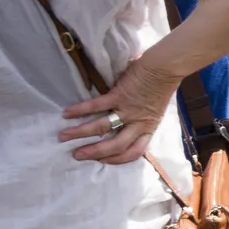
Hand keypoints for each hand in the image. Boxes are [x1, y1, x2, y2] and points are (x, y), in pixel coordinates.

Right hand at [60, 58, 180, 163]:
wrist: (166, 68)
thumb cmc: (161, 87)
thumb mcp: (154, 111)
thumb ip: (141, 120)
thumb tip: (123, 126)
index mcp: (148, 128)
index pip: (134, 152)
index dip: (118, 160)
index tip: (102, 161)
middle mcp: (138, 123)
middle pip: (116, 146)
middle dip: (94, 152)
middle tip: (76, 155)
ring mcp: (128, 110)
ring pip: (102, 127)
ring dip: (80, 133)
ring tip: (63, 136)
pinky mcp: (119, 95)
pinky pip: (96, 106)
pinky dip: (80, 110)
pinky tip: (66, 113)